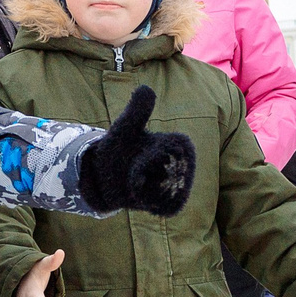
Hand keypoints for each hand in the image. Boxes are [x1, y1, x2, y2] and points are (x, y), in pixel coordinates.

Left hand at [76, 86, 196, 216]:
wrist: (108, 175)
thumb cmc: (118, 147)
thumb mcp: (125, 129)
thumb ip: (137, 111)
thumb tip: (146, 89)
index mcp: (181, 144)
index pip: (168, 156)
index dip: (148, 160)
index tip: (137, 157)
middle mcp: (186, 164)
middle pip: (166, 177)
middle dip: (142, 177)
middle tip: (133, 171)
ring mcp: (181, 184)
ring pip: (163, 194)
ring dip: (143, 192)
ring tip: (136, 183)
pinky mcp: (174, 202)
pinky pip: (166, 207)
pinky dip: (150, 204)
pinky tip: (141, 196)